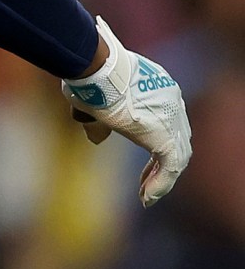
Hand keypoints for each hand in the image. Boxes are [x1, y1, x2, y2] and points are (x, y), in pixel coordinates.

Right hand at [65, 17, 191, 205]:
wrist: (98, 71)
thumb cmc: (90, 78)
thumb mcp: (93, 102)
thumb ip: (100, 123)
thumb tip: (97, 139)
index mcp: (158, 88)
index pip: (166, 120)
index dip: (154, 141)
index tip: (142, 158)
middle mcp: (172, 101)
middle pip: (177, 139)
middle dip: (160, 163)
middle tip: (145, 183)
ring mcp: (173, 118)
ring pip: (178, 156)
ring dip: (161, 178)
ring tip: (145, 196)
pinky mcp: (166, 136)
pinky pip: (171, 167)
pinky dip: (160, 184)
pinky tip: (146, 198)